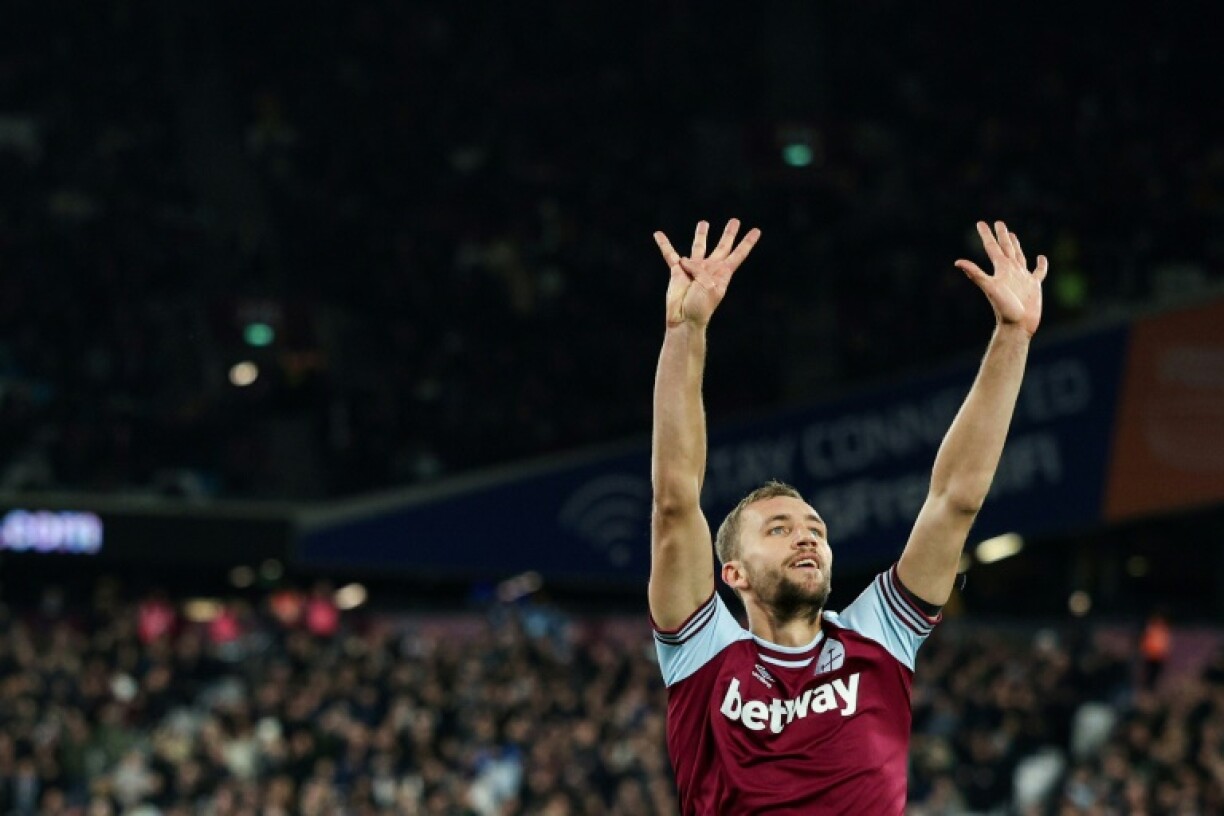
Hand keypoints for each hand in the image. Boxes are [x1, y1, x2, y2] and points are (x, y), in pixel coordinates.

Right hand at [653, 219, 760, 327]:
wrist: (684, 319)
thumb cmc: (701, 306)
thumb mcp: (708, 286)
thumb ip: (699, 269)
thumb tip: (684, 261)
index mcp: (723, 273)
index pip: (738, 254)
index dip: (747, 242)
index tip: (756, 230)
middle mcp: (710, 268)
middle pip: (722, 246)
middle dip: (729, 234)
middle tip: (735, 221)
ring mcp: (693, 269)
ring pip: (698, 247)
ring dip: (701, 235)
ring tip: (704, 223)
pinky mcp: (677, 271)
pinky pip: (670, 254)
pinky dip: (664, 244)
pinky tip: (658, 234)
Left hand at [956, 221, 1047, 336]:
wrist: (1017, 325)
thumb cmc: (1004, 308)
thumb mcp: (989, 288)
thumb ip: (975, 274)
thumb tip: (957, 262)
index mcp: (1000, 269)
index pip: (992, 248)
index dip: (986, 235)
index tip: (980, 223)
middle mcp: (1010, 271)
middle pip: (1005, 248)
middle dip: (1001, 235)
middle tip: (998, 222)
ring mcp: (1022, 277)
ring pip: (1019, 256)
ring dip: (1015, 245)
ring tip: (1012, 235)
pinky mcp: (1034, 285)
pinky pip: (1039, 272)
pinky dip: (1041, 265)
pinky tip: (1041, 258)